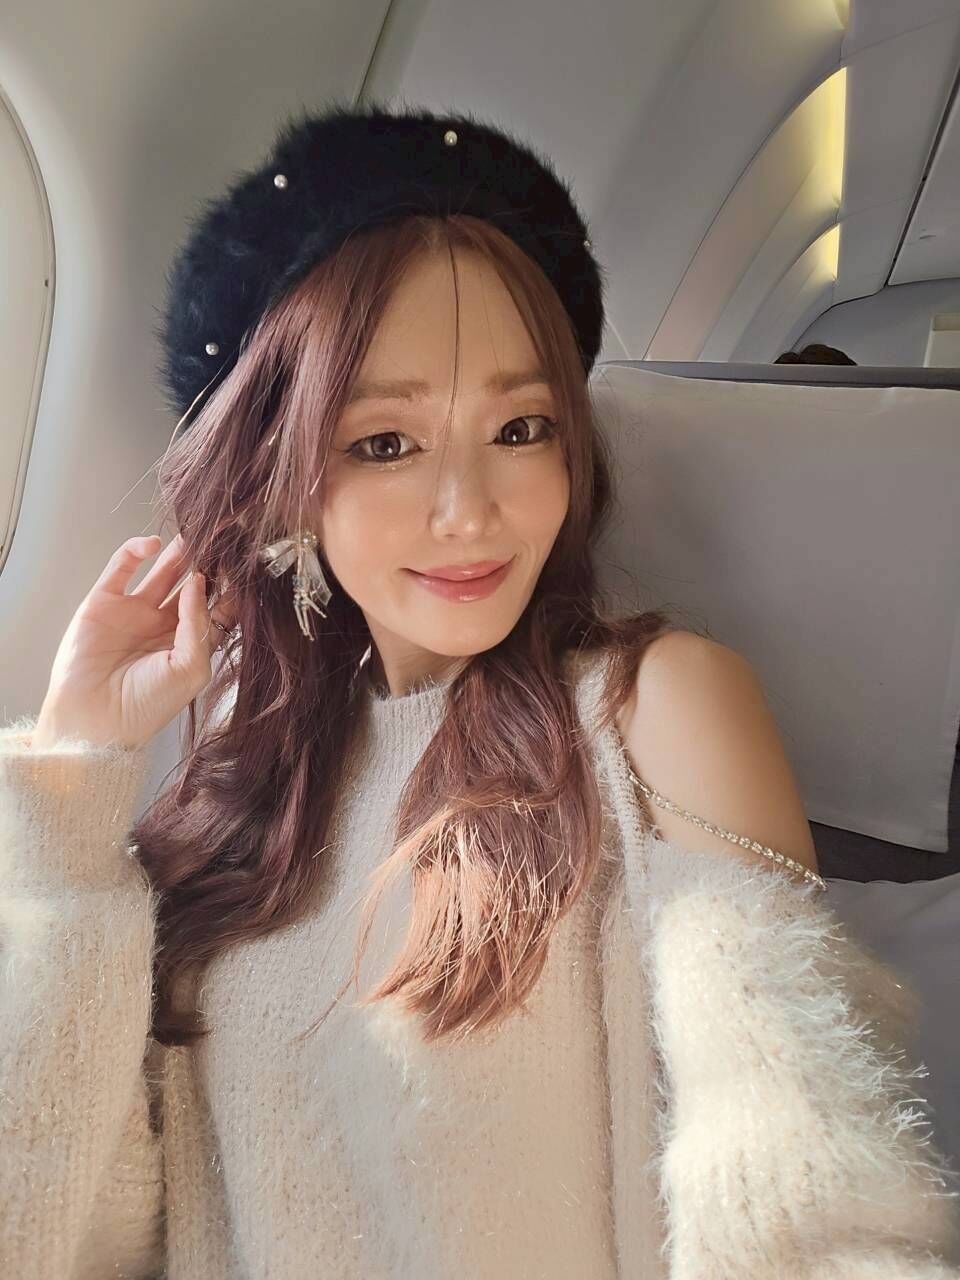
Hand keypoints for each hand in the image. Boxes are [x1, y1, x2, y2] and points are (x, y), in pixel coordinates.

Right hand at [32, 533, 237, 750]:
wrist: (95, 719)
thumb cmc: (147, 705)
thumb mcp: (190, 669)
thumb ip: (199, 624)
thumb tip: (199, 582)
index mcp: (189, 643)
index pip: (215, 607)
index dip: (228, 588)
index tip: (243, 565)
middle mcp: (164, 625)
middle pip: (191, 584)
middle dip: (206, 564)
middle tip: (220, 540)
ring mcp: (133, 612)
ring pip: (161, 571)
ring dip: (177, 552)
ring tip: (194, 532)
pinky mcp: (103, 602)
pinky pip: (121, 568)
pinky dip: (134, 551)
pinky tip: (152, 544)